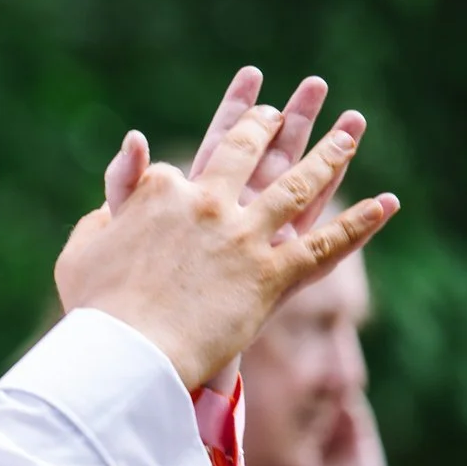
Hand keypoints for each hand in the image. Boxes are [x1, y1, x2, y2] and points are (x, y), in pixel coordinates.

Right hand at [58, 90, 396, 388]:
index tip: (180, 181)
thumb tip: (124, 171)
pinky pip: (325, 244)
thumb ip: (102, 213)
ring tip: (351, 129)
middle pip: (247, 152)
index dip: (177, 178)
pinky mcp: (274, 274)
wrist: (126, 353)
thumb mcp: (80, 253)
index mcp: (161, 193)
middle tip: (280, 112)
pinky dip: (358, 225)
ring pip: (299, 184)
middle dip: (267, 125)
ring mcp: (246, 236)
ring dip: (330, 153)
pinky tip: (386, 204)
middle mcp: (210, 202)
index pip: (176, 172)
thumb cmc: (94, 309)